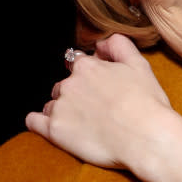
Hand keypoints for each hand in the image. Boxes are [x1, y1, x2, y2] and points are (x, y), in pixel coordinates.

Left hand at [26, 33, 172, 169]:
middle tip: (96, 107)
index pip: (78, 63)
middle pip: (64, 85)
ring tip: (83, 122)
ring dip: (62, 109)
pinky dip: (38, 122)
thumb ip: (119, 45)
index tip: (100, 86)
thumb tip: (101, 43)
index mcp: (88, 66)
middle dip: (76, 93)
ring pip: (52, 103)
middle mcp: (69, 83)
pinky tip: (51, 125)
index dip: (90, 73)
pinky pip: (34, 122)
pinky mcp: (54, 130)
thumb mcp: (139, 64)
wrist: (146, 137)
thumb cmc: (147, 103)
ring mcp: (60, 107)